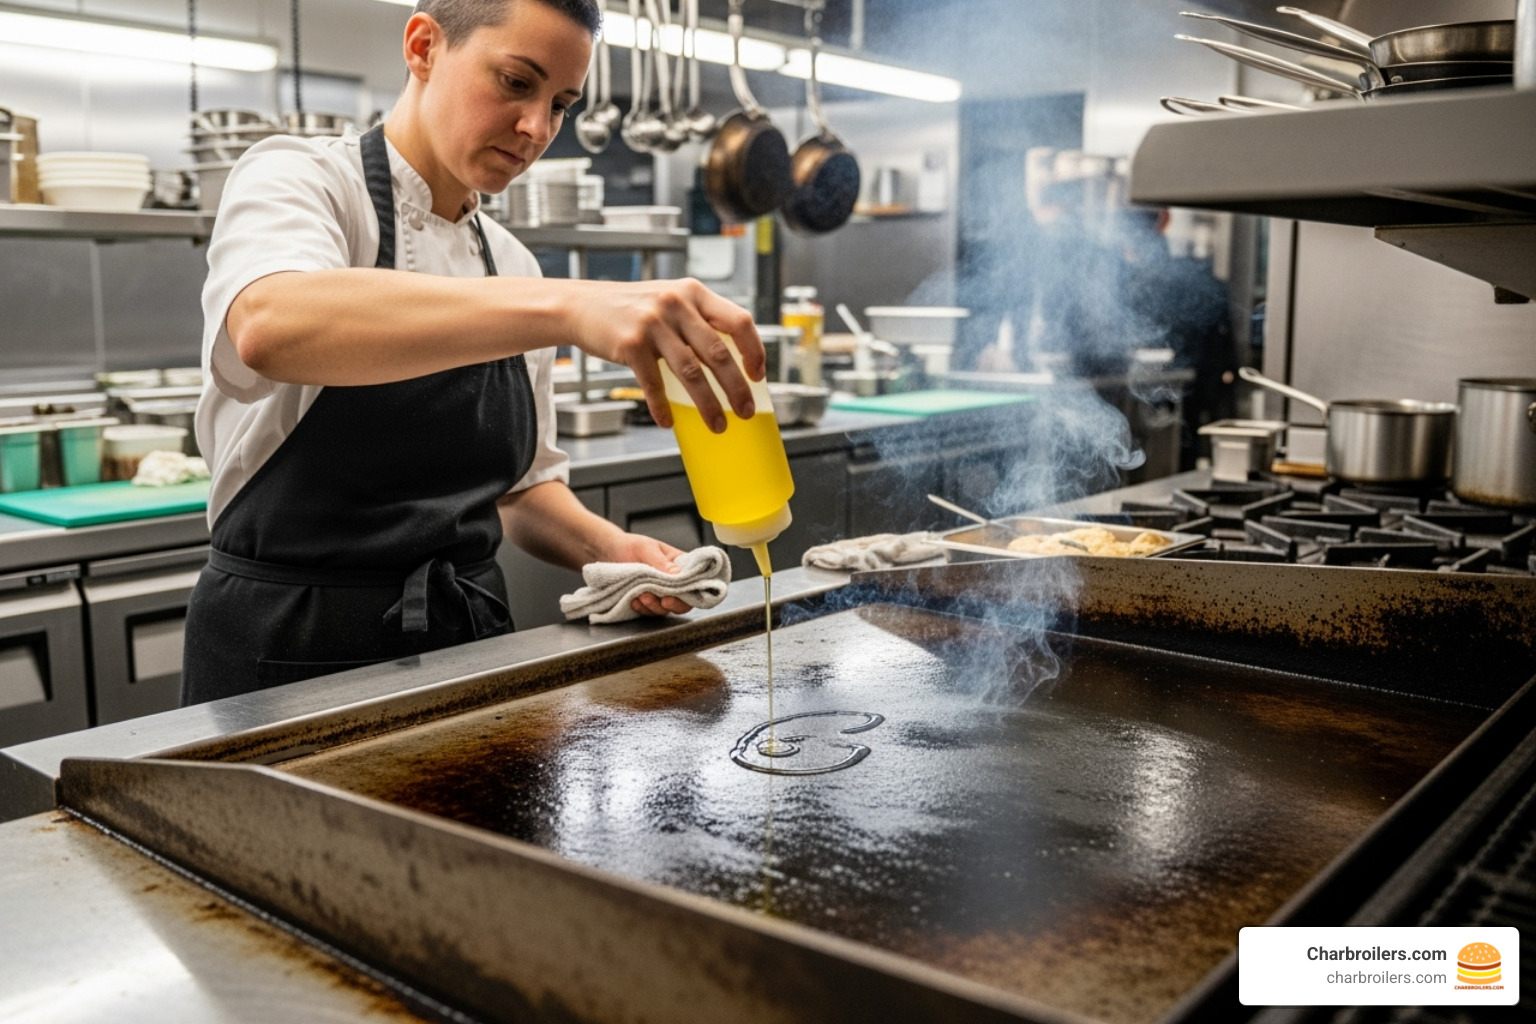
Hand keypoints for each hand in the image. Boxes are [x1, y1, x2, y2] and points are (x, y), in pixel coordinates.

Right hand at [566, 278, 763, 432]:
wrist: (582, 305)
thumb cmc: (632, 309)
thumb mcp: (670, 301)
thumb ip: (698, 322)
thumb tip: (730, 364)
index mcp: (694, 293)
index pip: (739, 321)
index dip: (754, 350)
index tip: (757, 375)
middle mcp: (677, 305)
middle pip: (718, 353)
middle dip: (736, 388)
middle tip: (744, 411)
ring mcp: (653, 324)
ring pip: (691, 372)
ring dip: (707, 404)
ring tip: (716, 424)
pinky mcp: (630, 344)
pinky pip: (654, 383)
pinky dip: (662, 406)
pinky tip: (667, 420)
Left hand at [601, 533, 693, 616]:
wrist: (610, 552)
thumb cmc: (631, 546)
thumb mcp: (647, 549)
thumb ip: (662, 564)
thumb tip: (678, 575)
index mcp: (680, 565)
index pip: (694, 581)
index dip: (691, 591)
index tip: (678, 594)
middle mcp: (673, 581)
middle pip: (684, 601)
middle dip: (674, 603)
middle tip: (663, 601)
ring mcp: (661, 593)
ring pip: (666, 609)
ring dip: (655, 606)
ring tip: (641, 596)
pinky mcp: (648, 602)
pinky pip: (650, 612)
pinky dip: (643, 609)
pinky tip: (634, 601)